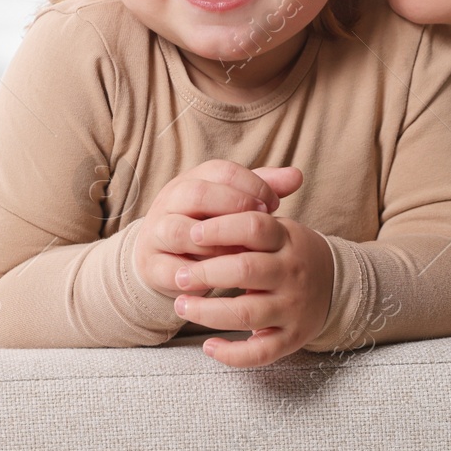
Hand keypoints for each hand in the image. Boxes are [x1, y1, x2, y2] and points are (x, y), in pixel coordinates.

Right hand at [131, 159, 298, 298]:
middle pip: (196, 193)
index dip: (251, 185)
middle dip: (232, 206)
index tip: (274, 205)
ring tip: (242, 253)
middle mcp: (170, 201)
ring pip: (179, 230)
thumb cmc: (209, 226)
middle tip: (261, 223)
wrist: (166, 258)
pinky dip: (196, 275)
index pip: (221, 171)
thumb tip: (298, 176)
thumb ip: (263, 189)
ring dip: (214, 243)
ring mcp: (157, 232)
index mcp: (192, 180)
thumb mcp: (234, 205)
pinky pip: (171, 269)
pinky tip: (220, 280)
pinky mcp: (152, 265)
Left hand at [171, 196, 334, 368]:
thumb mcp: (280, 228)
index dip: (220, 228)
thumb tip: (205, 210)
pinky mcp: (291, 338)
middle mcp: (292, 273)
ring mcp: (292, 308)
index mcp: (287, 240)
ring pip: (246, 313)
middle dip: (206, 273)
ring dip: (207, 313)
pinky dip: (232, 354)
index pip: (253, 226)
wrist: (337, 285)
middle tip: (180, 276)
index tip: (193, 233)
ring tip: (182, 305)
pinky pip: (260, 352)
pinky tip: (209, 346)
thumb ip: (247, 220)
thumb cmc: (291, 253)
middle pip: (245, 270)